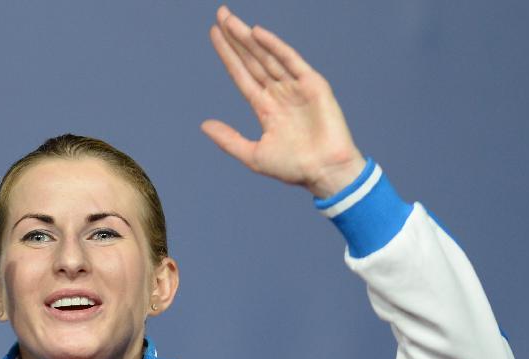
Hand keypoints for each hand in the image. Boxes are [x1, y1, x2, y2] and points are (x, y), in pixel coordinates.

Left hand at [201, 6, 364, 198]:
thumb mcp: (254, 155)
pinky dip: (274, 46)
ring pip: (267, 56)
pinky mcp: (313, 84)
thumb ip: (229, 139)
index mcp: (265, 107)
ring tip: (230, 20)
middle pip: (252, 59)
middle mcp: (279, 93)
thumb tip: (204, 125)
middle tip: (220, 13)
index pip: (241, 74)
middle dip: (236, 38)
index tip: (214, 34)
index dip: (228, 54)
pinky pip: (290, 60)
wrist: (325, 173)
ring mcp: (296, 87)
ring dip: (249, 38)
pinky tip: (257, 33)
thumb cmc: (294, 168)